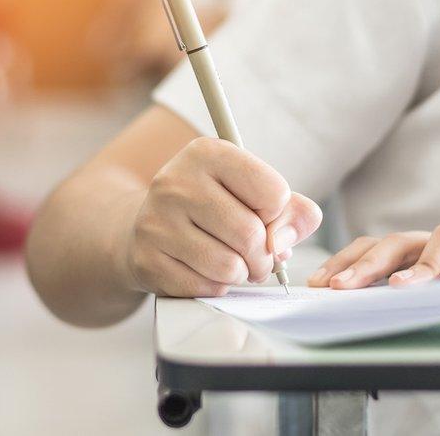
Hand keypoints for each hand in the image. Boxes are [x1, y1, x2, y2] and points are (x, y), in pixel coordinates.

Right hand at [125, 137, 321, 296]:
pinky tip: (204, 271)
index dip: (277, 214)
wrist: (149, 224)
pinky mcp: (147, 259)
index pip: (273, 192)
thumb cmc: (213, 207)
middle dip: (263, 256)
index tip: (261, 215)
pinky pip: (205, 287)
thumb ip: (292, 211)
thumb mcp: (252, 192)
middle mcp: (176, 181)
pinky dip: (216, 287)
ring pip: (229, 267)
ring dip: (241, 273)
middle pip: (251, 234)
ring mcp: (156, 221)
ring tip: (232, 263)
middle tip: (257, 257)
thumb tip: (282, 243)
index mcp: (207, 153)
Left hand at [308, 224, 439, 288]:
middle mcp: (436, 241)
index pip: (370, 247)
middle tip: (341, 286)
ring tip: (398, 288)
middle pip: (396, 242)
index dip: (343, 261)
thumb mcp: (424, 289)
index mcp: (412, 249)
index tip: (318, 283)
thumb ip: (390, 293)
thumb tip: (345, 309)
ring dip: (419, 265)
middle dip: (365, 264)